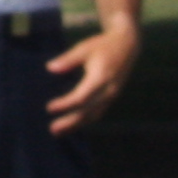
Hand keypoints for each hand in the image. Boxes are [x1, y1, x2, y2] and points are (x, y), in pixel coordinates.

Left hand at [45, 18, 139, 135]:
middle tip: (53, 129)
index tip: (49, 108)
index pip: (82, 97)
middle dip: (70, 122)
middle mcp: (108, 90)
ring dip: (76, 125)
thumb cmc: (102, 46)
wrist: (127, 46)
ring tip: (58, 132)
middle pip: (88, 112)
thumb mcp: (84, 48)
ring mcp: (112, 96)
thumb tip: (50, 68)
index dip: (66, 104)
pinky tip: (72, 124)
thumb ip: (68, 59)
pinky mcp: (111, 97)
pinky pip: (98, 112)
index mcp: (101, 78)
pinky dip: (85, 120)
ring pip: (94, 115)